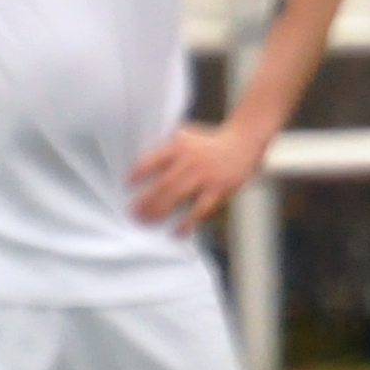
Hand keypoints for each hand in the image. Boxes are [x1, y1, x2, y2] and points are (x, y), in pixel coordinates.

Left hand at [129, 121, 266, 233]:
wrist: (242, 143)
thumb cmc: (207, 143)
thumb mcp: (186, 137)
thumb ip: (167, 149)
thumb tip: (140, 169)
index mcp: (180, 145)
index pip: (153, 159)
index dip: (138, 173)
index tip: (127, 185)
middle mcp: (191, 159)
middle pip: (163, 183)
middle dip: (145, 200)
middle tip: (133, 213)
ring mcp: (205, 175)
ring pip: (178, 196)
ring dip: (160, 211)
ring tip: (147, 222)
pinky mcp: (218, 189)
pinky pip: (200, 209)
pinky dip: (187, 222)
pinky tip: (176, 233)